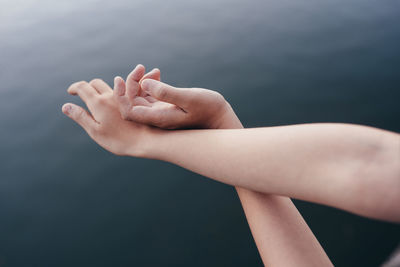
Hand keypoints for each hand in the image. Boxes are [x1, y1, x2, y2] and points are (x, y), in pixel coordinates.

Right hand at [62, 78, 155, 155]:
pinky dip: (119, 90)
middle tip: (84, 95)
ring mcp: (124, 97)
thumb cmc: (119, 140)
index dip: (74, 88)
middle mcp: (110, 95)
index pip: (82, 87)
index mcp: (98, 103)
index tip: (71, 92)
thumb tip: (66, 106)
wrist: (146, 140)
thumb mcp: (96, 131)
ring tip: (100, 98)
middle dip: (88, 87)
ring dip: (102, 89)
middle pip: (96, 83)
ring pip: (110, 86)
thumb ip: (80, 117)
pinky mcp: (135, 101)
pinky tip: (118, 98)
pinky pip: (125, 90)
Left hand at [114, 65, 241, 129]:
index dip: (120, 96)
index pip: (129, 111)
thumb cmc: (208, 108)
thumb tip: (144, 83)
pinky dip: (149, 83)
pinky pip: (150, 96)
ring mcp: (161, 113)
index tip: (121, 78)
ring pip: (140, 98)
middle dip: (131, 84)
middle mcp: (157, 118)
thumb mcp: (188, 98)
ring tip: (153, 69)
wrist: (221, 117)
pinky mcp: (166, 107)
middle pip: (131, 103)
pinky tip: (157, 72)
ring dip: (140, 82)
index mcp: (158, 118)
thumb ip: (166, 92)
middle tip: (141, 67)